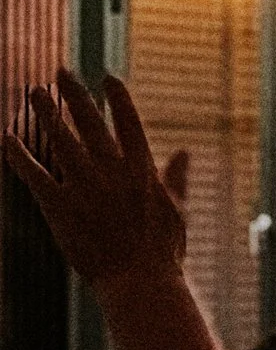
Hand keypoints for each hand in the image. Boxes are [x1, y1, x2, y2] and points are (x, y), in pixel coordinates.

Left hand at [5, 73, 190, 296]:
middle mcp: (113, 171)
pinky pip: (34, 175)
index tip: (107, 78)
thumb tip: (184, 152)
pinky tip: (7, 137)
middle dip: (75, 94)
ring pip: (60, 140)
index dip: (118, 99)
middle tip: (61, 72)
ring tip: (34, 92)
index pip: (129, 123)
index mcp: (143, 170)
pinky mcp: (60, 206)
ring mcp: (85, 187)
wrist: (140, 278)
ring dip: (46, 113)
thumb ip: (176, 177)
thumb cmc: (162, 248)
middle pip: (90, 123)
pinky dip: (19, 155)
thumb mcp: (176, 209)